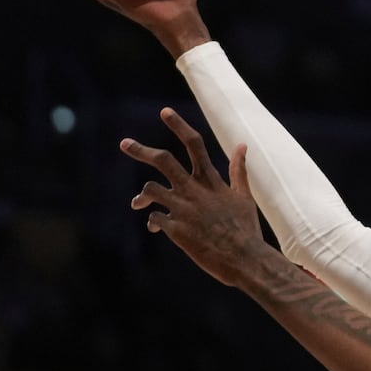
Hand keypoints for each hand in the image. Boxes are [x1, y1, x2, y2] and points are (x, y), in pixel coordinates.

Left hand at [122, 107, 266, 287]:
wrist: (244, 259)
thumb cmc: (246, 228)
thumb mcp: (244, 196)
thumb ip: (239, 170)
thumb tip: (242, 145)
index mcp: (211, 180)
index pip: (194, 144)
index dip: (179, 125)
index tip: (164, 112)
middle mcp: (194, 191)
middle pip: (163, 161)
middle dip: (141, 150)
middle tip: (124, 143)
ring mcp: (183, 209)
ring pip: (151, 189)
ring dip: (142, 195)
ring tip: (137, 203)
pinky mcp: (175, 229)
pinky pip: (154, 219)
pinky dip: (152, 221)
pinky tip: (155, 227)